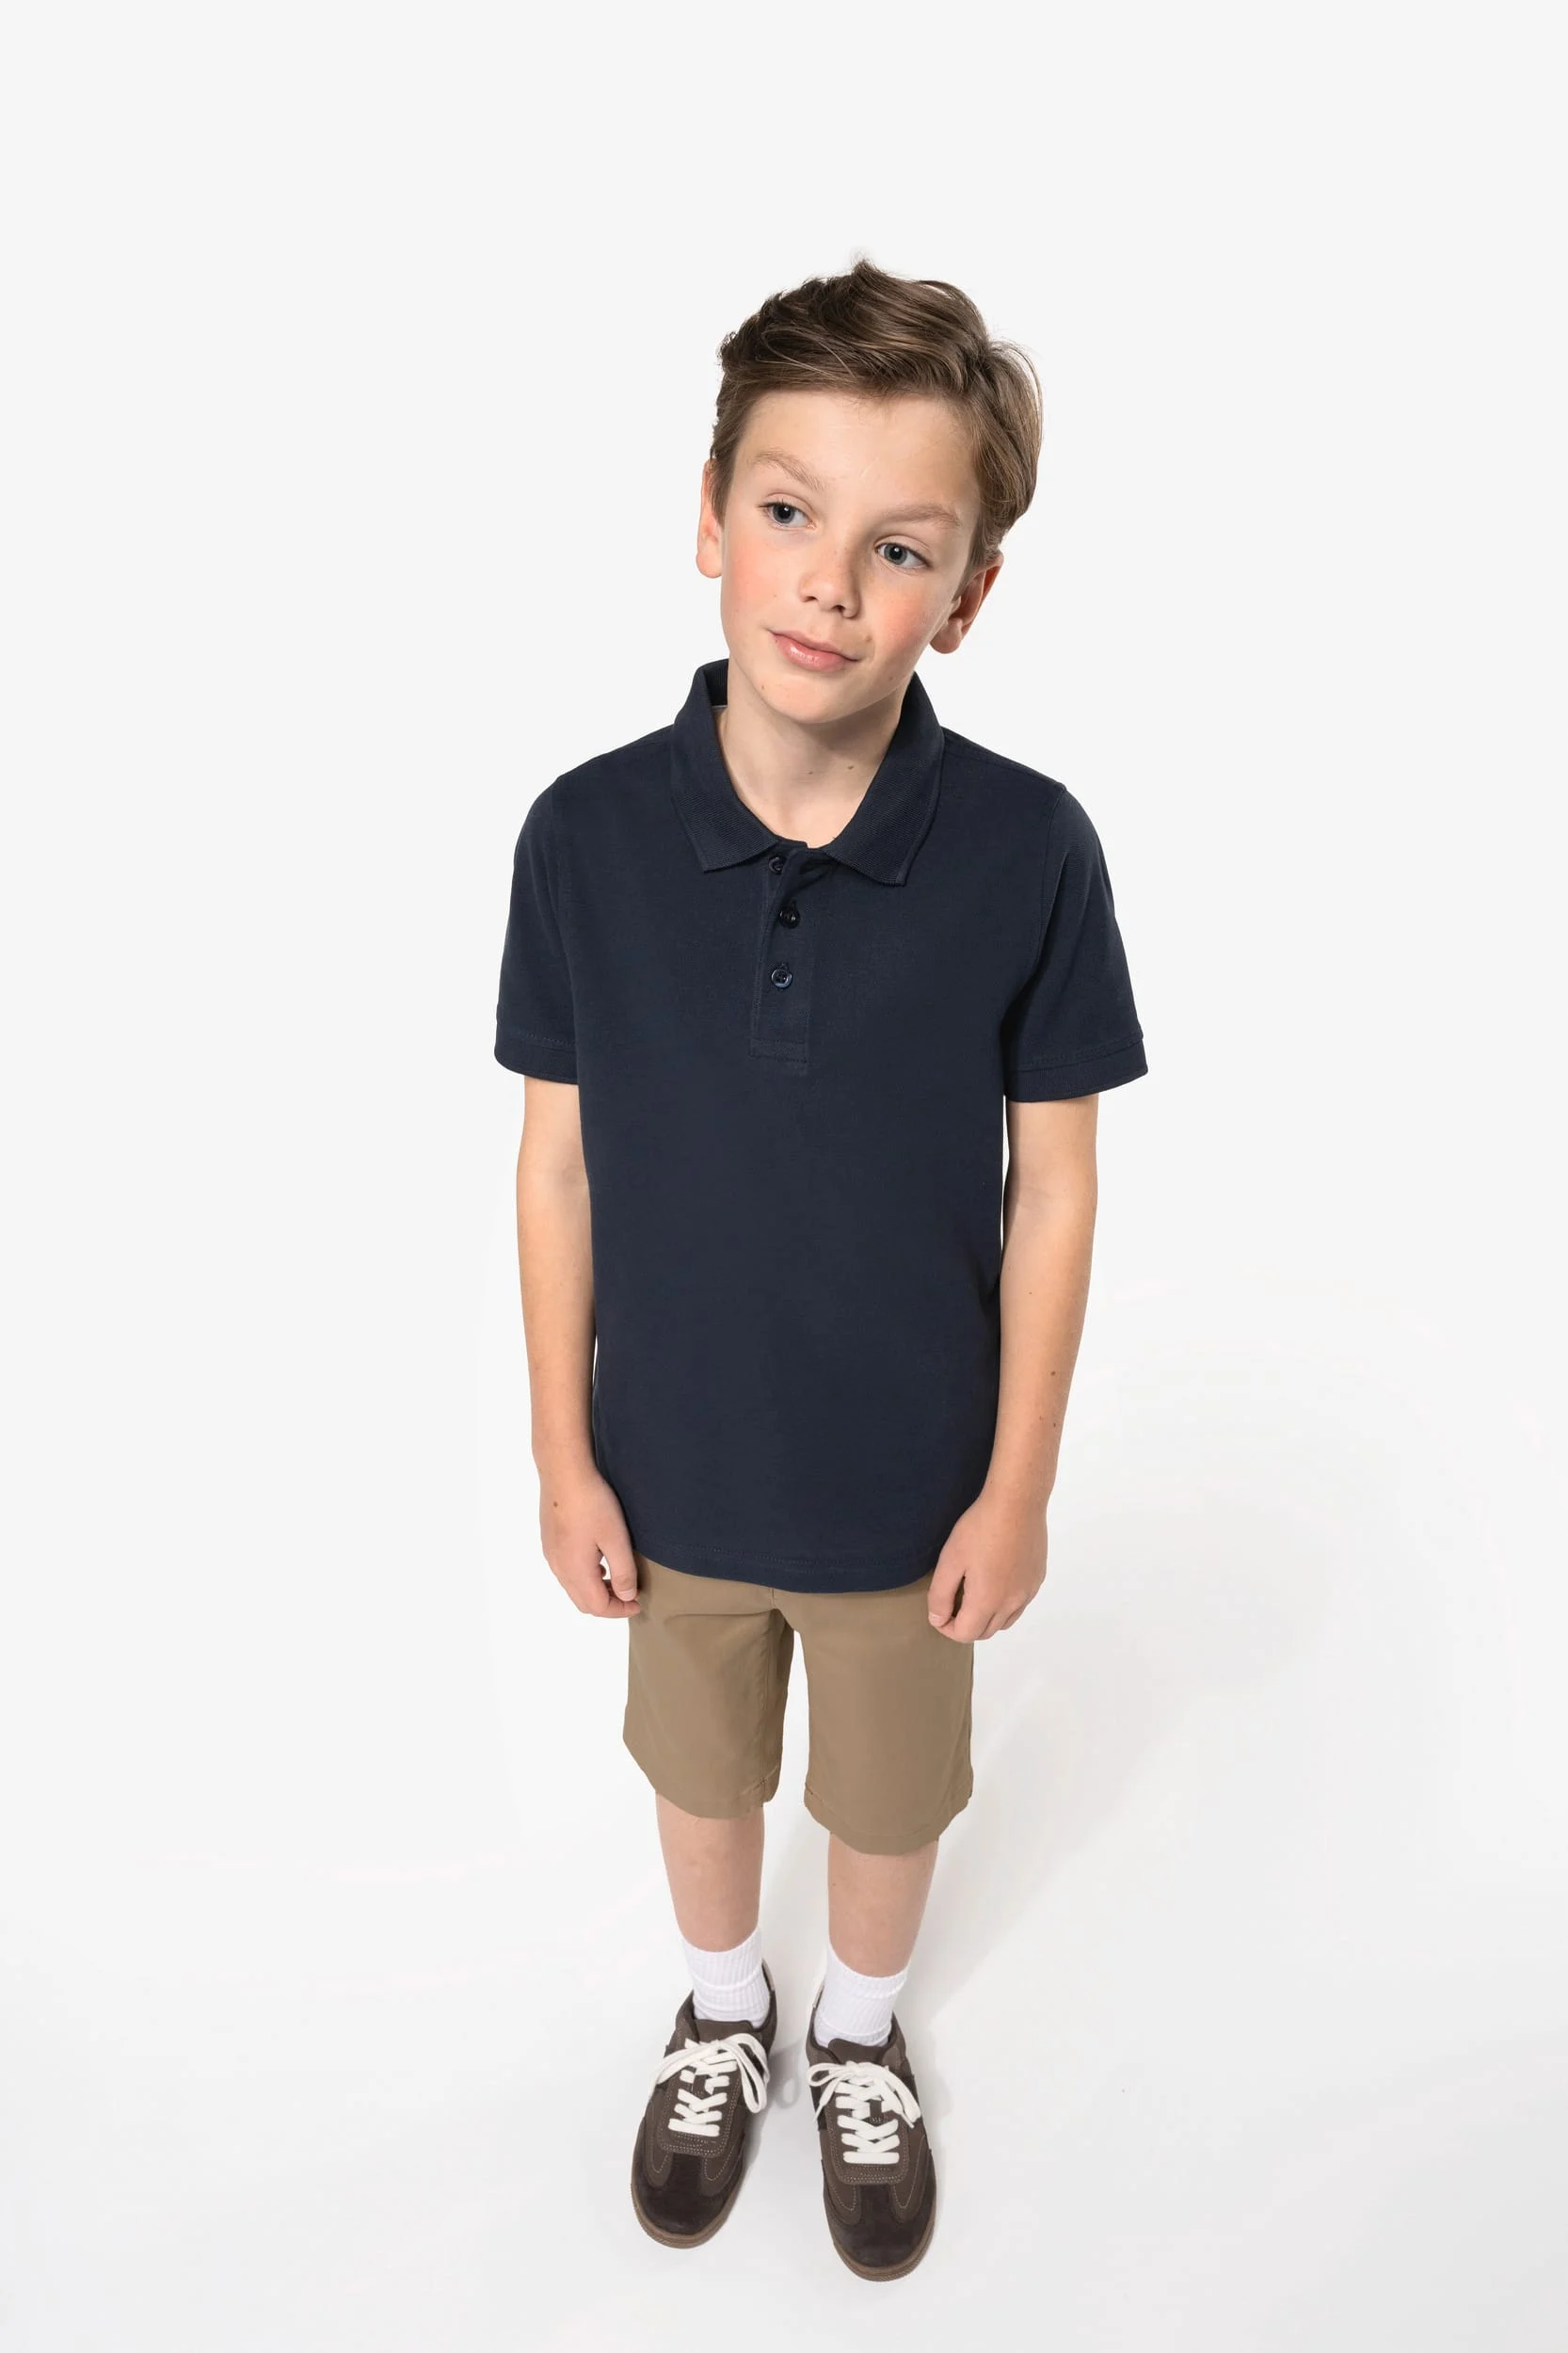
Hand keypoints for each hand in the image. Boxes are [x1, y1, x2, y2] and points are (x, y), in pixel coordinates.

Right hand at [538, 1464, 640, 1617]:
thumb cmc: (593, 1504)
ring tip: (616, 1579)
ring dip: (594, 1591)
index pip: (597, 1607)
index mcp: (575, 1571)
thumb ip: (623, 1572)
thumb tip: (626, 1597)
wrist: (564, 1472)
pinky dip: (584, 1577)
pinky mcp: (549, 1541)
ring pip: (573, 1587)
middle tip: (629, 1595)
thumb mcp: (616, 1538)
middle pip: (582, 1602)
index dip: (620, 1610)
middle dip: (607, 1604)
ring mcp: (551, 1555)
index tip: (638, 1603)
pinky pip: (566, 1572)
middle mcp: (559, 1568)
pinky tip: (597, 1561)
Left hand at [927, 1489, 1047, 1642]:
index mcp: (987, 1601)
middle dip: (966, 1626)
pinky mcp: (1038, 1578)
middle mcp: (1012, 1603)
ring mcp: (1028, 1592)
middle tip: (952, 1604)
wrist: (1017, 1502)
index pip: (966, 1634)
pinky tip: (996, 1579)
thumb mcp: (950, 1559)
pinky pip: (1020, 1604)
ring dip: (987, 1618)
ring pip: (1005, 1621)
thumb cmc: (979, 1528)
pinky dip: (1005, 1604)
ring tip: (974, 1594)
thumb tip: (937, 1619)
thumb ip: (940, 1594)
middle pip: (986, 1632)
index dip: (946, 1629)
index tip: (939, 1612)